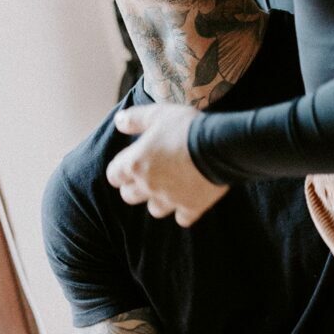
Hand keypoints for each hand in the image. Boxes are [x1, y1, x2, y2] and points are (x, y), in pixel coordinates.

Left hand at [107, 103, 227, 225]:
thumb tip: (118, 122)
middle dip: (135, 187)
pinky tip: (189, 199)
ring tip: (169, 187)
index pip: (114, 176)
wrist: (220, 145)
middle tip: (148, 175)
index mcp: (136, 164)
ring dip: (158, 201)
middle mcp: (149, 186)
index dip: (119, 171)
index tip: (129, 164)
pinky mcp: (191, 207)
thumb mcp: (158, 114)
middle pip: (129, 196)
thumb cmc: (186, 127)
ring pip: (154, 210)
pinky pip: (182, 218)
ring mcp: (170, 200)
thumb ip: (135, 119)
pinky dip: (184, 211)